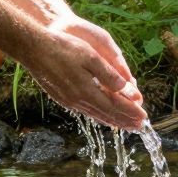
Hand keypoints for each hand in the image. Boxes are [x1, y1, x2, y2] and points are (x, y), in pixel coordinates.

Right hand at [25, 14, 146, 130]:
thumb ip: (108, 74)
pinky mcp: (62, 98)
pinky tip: (102, 115)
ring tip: (125, 125)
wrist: (33, 49)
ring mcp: (69, 101)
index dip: (130, 112)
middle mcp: (78, 101)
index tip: (144, 118)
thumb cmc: (62, 48)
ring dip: (112, 120)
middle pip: (107, 115)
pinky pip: (86, 111)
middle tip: (139, 127)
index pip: (115, 106)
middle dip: (124, 121)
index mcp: (86, 91)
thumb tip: (126, 88)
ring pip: (96, 114)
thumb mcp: (89, 56)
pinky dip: (99, 115)